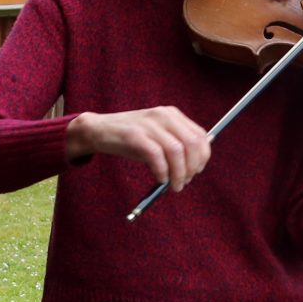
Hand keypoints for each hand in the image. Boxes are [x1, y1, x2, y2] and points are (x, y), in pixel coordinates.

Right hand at [67, 107, 211, 192]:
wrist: (99, 130)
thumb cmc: (131, 139)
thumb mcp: (157, 137)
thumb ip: (176, 147)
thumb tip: (193, 170)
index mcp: (172, 115)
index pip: (200, 136)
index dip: (203, 157)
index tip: (196, 172)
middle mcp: (164, 116)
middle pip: (192, 144)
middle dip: (192, 168)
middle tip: (184, 182)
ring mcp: (149, 124)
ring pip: (176, 151)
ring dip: (178, 174)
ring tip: (173, 186)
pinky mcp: (135, 135)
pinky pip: (157, 156)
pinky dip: (162, 172)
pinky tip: (160, 179)